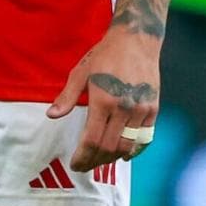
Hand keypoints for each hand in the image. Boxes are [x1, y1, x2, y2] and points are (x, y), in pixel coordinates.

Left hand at [47, 24, 160, 170]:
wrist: (136, 40)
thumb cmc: (105, 55)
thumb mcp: (80, 72)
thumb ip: (67, 97)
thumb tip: (51, 115)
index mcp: (103, 100)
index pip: (92, 140)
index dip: (82, 157)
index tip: (75, 164)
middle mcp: (124, 109)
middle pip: (109, 148)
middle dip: (94, 161)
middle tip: (84, 166)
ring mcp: (141, 110)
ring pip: (127, 146)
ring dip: (112, 159)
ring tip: (99, 161)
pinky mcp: (153, 109)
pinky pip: (144, 139)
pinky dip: (134, 151)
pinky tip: (123, 155)